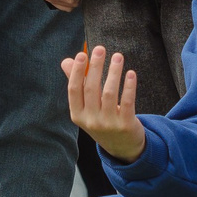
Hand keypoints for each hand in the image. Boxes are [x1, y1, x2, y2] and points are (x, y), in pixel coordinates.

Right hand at [60, 44, 142, 159]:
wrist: (122, 147)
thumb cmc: (101, 120)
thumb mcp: (86, 107)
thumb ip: (78, 84)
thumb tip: (66, 61)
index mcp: (78, 115)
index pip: (74, 90)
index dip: (76, 72)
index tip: (82, 54)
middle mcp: (91, 120)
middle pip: (91, 89)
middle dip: (95, 67)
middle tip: (100, 49)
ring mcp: (108, 124)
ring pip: (109, 93)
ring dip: (113, 72)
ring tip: (117, 56)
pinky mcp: (125, 125)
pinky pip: (127, 102)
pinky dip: (129, 86)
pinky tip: (130, 73)